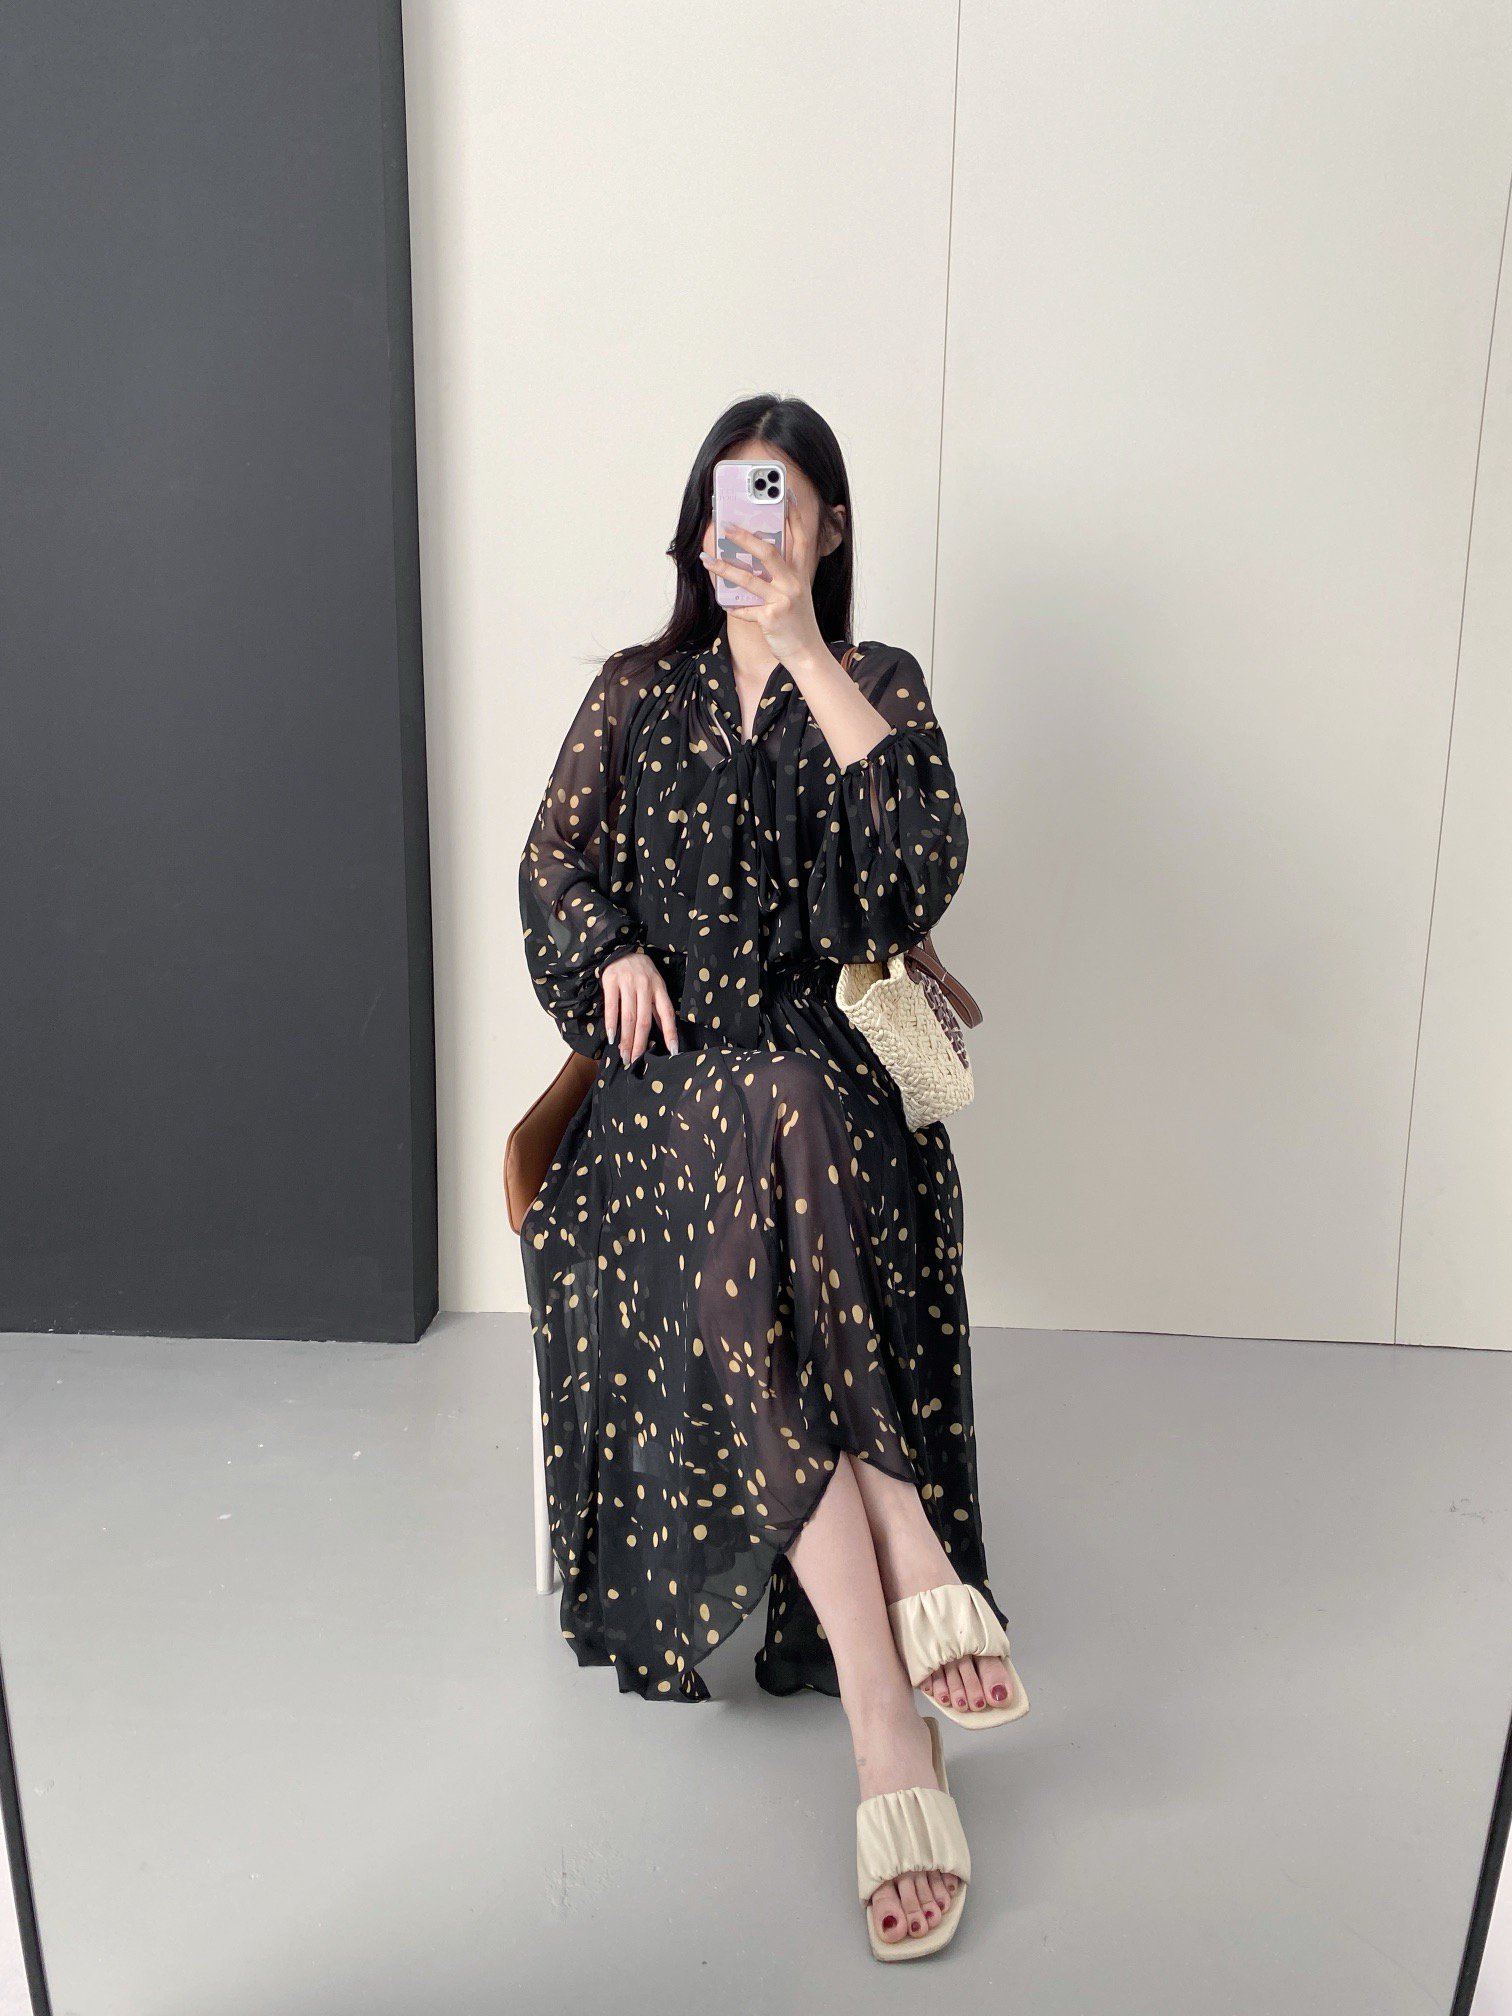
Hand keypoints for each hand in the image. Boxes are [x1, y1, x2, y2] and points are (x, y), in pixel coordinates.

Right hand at [602, 948, 678, 1063]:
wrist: (621, 948)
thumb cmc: (641, 971)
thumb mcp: (654, 986)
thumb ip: (657, 1008)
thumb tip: (663, 1032)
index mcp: (659, 988)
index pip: (667, 1013)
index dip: (670, 1032)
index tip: (673, 1051)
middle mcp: (645, 986)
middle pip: (644, 1020)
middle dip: (640, 1043)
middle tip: (635, 1060)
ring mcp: (628, 983)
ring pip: (628, 1017)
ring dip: (626, 1039)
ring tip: (624, 1054)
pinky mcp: (611, 981)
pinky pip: (611, 1007)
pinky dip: (611, 1023)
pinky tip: (611, 1037)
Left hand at [700, 501, 828, 670]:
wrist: (806, 653)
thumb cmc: (797, 622)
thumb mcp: (795, 593)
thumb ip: (781, 574)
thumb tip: (753, 556)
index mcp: (799, 574)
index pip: (801, 538)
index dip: (794, 516)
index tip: (786, 495)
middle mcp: (793, 583)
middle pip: (769, 552)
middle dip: (745, 537)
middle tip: (727, 526)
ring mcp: (783, 600)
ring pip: (749, 579)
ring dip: (725, 568)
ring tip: (707, 560)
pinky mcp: (772, 617)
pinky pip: (746, 610)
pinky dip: (735, 608)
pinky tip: (725, 604)